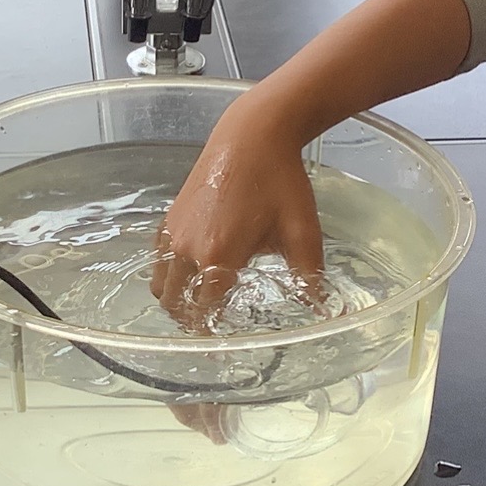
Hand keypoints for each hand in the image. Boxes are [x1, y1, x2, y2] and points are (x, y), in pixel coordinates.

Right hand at [152, 94, 324, 328]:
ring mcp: (175, 230)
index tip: (217, 351)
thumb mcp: (303, 234)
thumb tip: (327, 312)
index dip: (208, 335)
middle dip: (189, 322)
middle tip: (208, 330)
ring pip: (160, 282)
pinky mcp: (170, 215)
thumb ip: (311, 278)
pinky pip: (158, 257)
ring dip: (174, 300)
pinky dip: (168, 273)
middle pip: (174, 303)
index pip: (203, 311)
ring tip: (196, 305)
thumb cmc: (281, 182)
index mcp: (219, 257)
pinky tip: (190, 271)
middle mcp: (189, 247)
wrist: (254, 134)